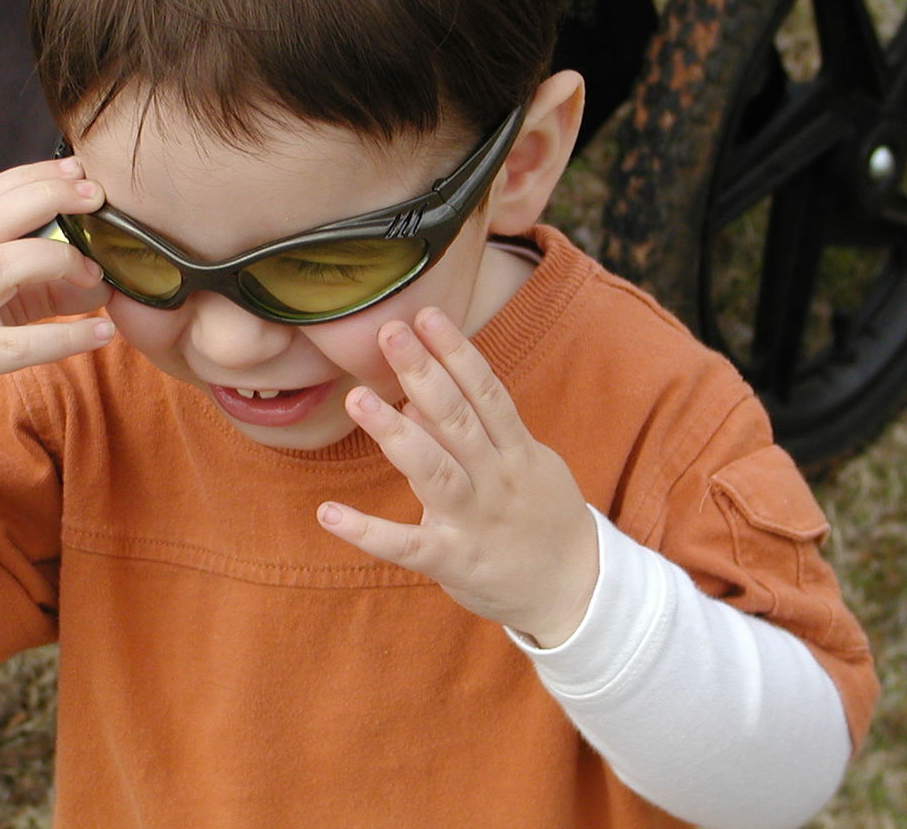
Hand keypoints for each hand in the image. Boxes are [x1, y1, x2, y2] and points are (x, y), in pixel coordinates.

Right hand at [0, 157, 113, 466]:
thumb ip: (39, 284)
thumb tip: (102, 276)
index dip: (34, 177)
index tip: (77, 171)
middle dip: (48, 198)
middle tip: (95, 198)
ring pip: (0, 267)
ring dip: (57, 260)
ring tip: (95, 272)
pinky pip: (20, 344)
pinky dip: (67, 336)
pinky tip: (101, 333)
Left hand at [317, 307, 597, 646]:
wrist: (578, 591)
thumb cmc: (539, 516)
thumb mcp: (521, 464)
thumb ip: (474, 431)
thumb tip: (417, 397)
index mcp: (515, 449)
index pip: (484, 391)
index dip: (456, 351)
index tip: (426, 315)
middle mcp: (496, 478)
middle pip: (458, 419)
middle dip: (422, 373)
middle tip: (389, 332)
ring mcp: (475, 520)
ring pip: (434, 471)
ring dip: (395, 434)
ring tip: (357, 398)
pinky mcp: (454, 562)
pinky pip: (406, 545)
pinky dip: (368, 531)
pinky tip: (328, 513)